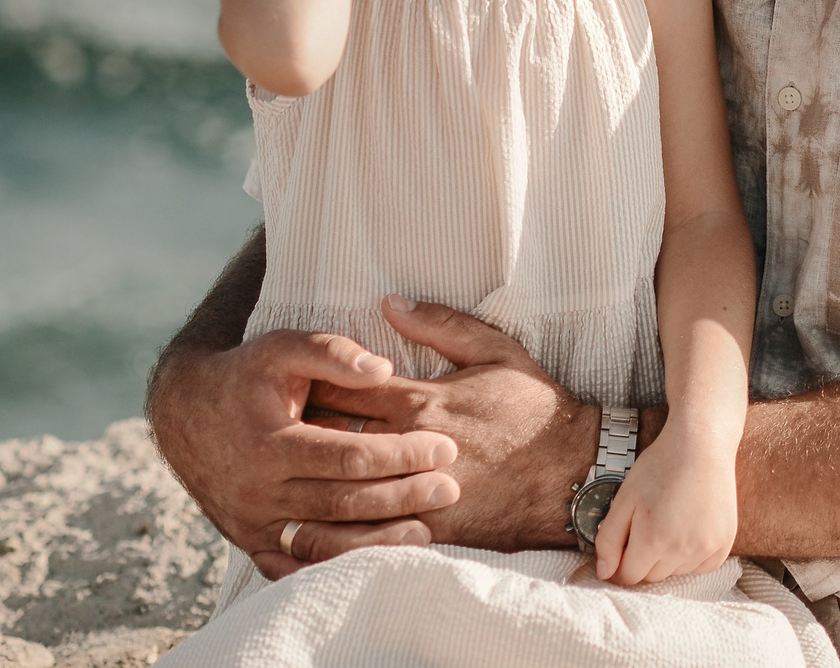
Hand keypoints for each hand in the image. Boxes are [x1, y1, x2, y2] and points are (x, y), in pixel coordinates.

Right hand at [145, 328, 460, 580]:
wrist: (186, 414)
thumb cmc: (247, 374)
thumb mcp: (282, 348)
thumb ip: (332, 352)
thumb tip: (384, 370)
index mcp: (271, 443)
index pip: (349, 457)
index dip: (400, 454)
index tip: (445, 447)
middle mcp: (259, 490)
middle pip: (342, 502)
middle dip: (401, 497)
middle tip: (450, 489)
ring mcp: (253, 522)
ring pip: (322, 542)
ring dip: (375, 540)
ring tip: (426, 532)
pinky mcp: (251, 540)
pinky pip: (295, 564)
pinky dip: (336, 566)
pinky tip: (374, 561)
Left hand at [303, 296, 597, 555]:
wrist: (573, 473)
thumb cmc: (535, 408)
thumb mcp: (497, 350)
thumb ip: (440, 324)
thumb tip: (387, 302)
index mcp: (421, 401)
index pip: (343, 390)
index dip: (307, 387)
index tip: (285, 386)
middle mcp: (409, 448)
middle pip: (330, 442)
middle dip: (296, 437)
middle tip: (266, 435)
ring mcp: (416, 493)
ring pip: (339, 496)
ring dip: (303, 491)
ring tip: (274, 488)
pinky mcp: (427, 530)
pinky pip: (365, 537)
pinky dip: (332, 537)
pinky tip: (306, 534)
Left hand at [592, 430, 737, 585]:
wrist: (702, 445)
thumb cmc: (661, 466)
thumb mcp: (624, 497)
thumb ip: (608, 539)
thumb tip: (605, 573)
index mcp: (652, 540)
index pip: (628, 576)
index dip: (621, 562)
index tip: (625, 544)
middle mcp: (681, 550)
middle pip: (653, 576)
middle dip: (644, 559)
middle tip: (648, 526)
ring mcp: (706, 547)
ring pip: (677, 572)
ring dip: (669, 558)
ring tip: (671, 523)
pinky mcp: (724, 542)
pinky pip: (703, 567)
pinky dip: (694, 557)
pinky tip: (690, 531)